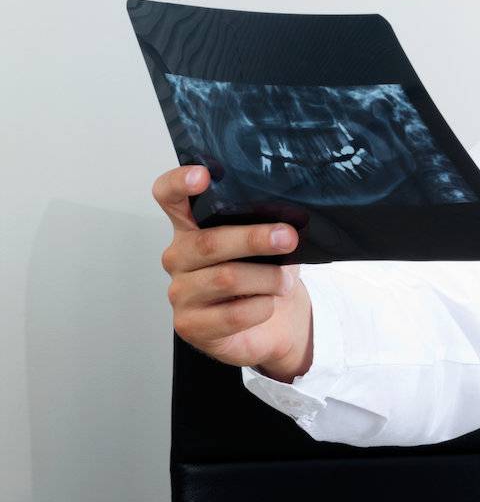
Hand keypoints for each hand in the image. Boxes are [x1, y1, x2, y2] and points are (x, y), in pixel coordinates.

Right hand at [155, 165, 313, 382]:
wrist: (273, 324)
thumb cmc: (265, 274)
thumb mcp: (265, 243)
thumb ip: (264, 224)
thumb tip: (287, 218)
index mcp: (191, 227)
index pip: (170, 196)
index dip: (180, 182)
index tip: (202, 175)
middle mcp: (178, 257)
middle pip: (209, 242)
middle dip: (254, 239)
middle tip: (288, 238)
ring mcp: (180, 292)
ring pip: (226, 278)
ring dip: (267, 278)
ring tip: (285, 281)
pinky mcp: (190, 325)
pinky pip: (233, 314)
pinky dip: (261, 307)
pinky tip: (268, 304)